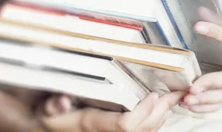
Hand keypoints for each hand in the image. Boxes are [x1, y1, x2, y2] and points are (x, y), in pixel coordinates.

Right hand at [39, 91, 184, 131]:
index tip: (153, 95)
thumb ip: (53, 104)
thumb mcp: (45, 109)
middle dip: (161, 112)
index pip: (126, 125)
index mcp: (93, 125)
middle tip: (176, 93)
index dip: (143, 113)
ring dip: (162, 116)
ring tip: (174, 99)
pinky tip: (161, 110)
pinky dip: (155, 121)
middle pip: (143, 130)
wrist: (51, 129)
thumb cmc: (49, 119)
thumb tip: (63, 100)